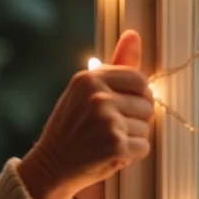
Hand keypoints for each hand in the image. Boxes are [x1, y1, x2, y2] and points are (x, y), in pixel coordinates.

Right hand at [17, 30, 152, 198]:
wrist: (51, 164)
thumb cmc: (71, 127)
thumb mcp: (86, 91)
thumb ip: (115, 64)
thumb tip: (134, 34)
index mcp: (89, 78)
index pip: (138, 79)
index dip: (135, 96)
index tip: (119, 107)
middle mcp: (98, 96)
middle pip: (147, 104)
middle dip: (135, 118)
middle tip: (109, 127)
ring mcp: (108, 120)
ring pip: (146, 127)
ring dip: (132, 137)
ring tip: (106, 140)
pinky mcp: (116, 145)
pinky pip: (143, 146)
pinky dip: (131, 154)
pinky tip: (109, 153)